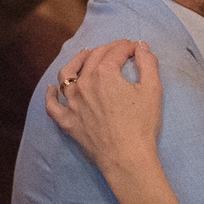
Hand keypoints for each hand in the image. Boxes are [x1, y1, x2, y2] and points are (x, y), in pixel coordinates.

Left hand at [45, 39, 164, 177]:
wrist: (127, 157)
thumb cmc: (141, 124)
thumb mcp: (153, 90)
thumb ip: (148, 63)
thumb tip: (141, 46)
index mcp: (104, 74)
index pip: (115, 52)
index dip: (127, 47)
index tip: (135, 47)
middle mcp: (84, 84)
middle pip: (94, 58)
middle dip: (108, 49)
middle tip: (119, 49)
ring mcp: (72, 103)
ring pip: (67, 75)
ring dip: (77, 61)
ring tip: (85, 55)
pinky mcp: (67, 121)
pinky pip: (52, 106)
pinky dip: (51, 95)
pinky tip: (52, 89)